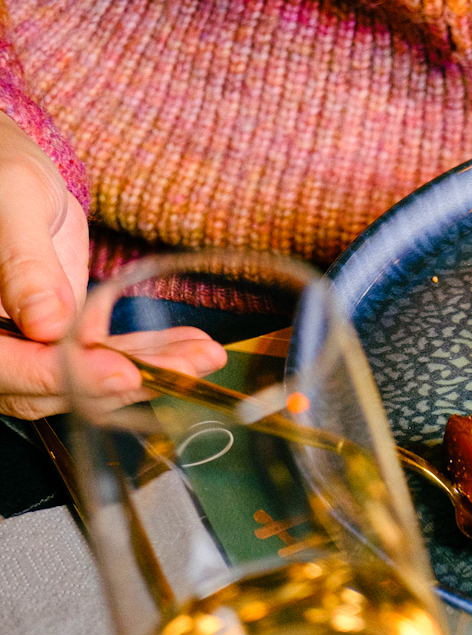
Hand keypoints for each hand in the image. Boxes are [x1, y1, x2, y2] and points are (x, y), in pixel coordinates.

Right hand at [0, 113, 222, 419]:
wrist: (10, 171)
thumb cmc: (0, 168)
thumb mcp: (12, 202)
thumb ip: (23, 263)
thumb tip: (46, 324)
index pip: (6, 365)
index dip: (61, 375)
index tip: (121, 373)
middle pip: (52, 385)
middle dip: (125, 380)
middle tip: (186, 368)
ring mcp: (28, 345)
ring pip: (88, 378)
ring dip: (152, 371)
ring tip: (207, 357)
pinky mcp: (63, 339)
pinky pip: (106, 356)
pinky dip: (150, 355)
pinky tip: (195, 348)